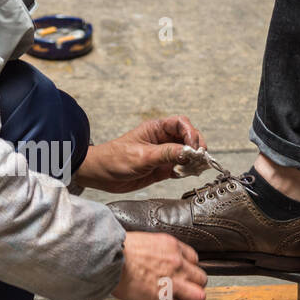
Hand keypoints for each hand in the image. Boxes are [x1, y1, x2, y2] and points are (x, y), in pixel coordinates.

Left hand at [73, 115, 207, 193]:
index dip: (191, 133)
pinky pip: (180, 167)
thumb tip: (188, 152)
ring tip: (194, 168)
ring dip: (193, 160)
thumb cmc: (114, 159)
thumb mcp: (142, 156)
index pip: (182, 124)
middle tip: (199, 159)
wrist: (100, 175)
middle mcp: (162, 140)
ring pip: (186, 154)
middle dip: (196, 147)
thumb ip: (166, 154)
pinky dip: (185, 171)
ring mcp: (163, 154)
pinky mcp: (161, 168)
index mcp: (156, 129)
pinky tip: (184, 174)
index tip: (194, 148)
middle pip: (188, 138)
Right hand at [112, 232, 206, 299]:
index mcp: (171, 246)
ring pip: (198, 296)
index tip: (182, 276)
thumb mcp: (143, 240)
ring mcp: (173, 282)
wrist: (110, 258)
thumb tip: (149, 257)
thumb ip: (153, 250)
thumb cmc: (117, 249)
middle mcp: (176, 263)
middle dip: (193, 287)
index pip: (193, 259)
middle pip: (200, 278)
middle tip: (184, 292)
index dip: (188, 270)